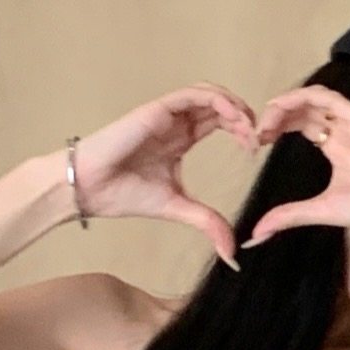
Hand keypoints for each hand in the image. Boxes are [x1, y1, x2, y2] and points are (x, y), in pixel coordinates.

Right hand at [70, 84, 255, 263]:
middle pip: (219, 107)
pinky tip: (232, 116)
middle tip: (259, 138)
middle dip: (244, 117)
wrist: (90, 189)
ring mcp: (166, 115)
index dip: (241, 130)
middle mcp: (175, 124)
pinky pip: (192, 95)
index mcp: (180, 140)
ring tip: (248, 127)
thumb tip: (232, 254)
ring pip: (209, 95)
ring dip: (233, 106)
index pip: (219, 123)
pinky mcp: (156, 110)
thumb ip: (206, 223)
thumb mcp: (177, 208)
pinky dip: (216, 101)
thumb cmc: (122, 193)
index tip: (256, 150)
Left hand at [245, 84, 349, 256]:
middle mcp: (342, 132)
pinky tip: (285, 107)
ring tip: (267, 119)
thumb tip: (256, 233)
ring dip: (286, 103)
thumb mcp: (321, 211)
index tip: (258, 142)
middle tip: (257, 131)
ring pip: (313, 98)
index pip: (301, 124)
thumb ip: (289, 216)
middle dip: (276, 115)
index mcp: (336, 148)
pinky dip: (304, 97)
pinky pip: (330, 98)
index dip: (277, 127)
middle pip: (303, 109)